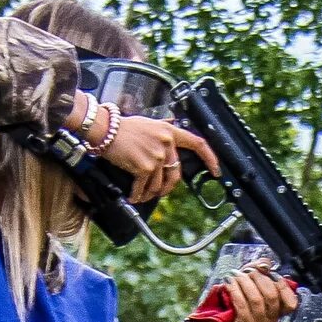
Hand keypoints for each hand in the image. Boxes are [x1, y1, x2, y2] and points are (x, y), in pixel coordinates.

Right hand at [69, 97, 216, 204]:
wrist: (105, 129)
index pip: (198, 143)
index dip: (210, 158)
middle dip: (167, 188)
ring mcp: (157, 156)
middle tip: (160, 192)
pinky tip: (133, 196)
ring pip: (158, 184)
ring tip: (141, 194)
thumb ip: (163, 131)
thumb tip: (172, 134)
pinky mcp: (145, 167)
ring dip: (149, 193)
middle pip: (176, 174)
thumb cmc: (124, 127)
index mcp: (170, 131)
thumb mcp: (149, 124)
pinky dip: (138, 194)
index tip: (216, 170)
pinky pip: (144, 188)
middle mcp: (166, 143)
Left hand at [171, 258, 298, 321]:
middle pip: (271, 296)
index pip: (291, 303)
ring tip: (234, 274)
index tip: (269, 272)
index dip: (282, 285)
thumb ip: (261, 269)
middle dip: (258, 278)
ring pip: (256, 300)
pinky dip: (235, 290)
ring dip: (244, 282)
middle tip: (246, 270)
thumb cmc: (236, 294)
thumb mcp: (251, 278)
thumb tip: (266, 264)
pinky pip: (242, 305)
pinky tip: (228, 282)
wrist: (213, 313)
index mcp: (277, 313)